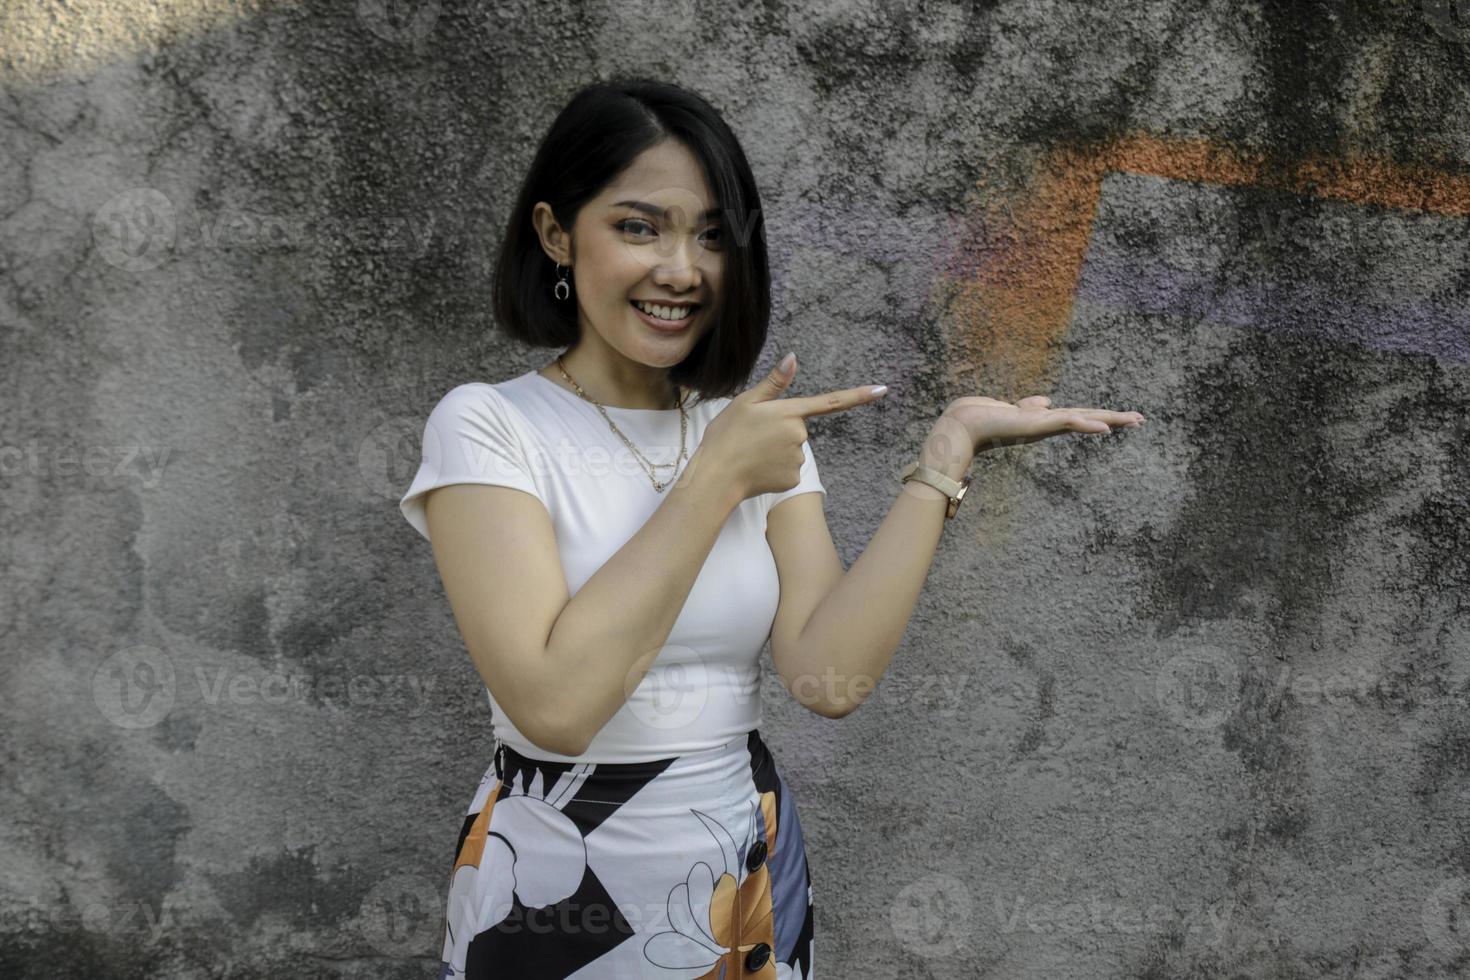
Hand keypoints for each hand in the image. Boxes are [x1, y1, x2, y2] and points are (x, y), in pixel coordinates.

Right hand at [698, 353, 887, 499]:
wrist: (716, 476)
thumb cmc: (726, 436)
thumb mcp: (745, 402)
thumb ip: (774, 383)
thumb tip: (793, 358)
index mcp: (789, 412)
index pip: (830, 402)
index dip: (859, 396)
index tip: (882, 389)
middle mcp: (799, 435)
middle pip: (796, 429)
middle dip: (779, 431)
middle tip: (752, 436)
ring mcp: (798, 459)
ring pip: (791, 450)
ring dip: (775, 450)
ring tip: (751, 453)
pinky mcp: (793, 479)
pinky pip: (788, 469)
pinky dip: (774, 469)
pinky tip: (757, 469)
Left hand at [922, 395, 1145, 468]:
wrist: (963, 426)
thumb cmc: (984, 418)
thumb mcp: (1013, 409)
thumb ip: (1031, 406)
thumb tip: (1047, 400)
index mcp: (1044, 421)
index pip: (1079, 416)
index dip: (1100, 415)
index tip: (1122, 417)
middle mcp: (1047, 425)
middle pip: (1087, 419)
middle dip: (1114, 419)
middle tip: (1141, 420)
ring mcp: (1044, 426)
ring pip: (1084, 420)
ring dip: (1110, 419)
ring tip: (1134, 420)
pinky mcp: (1037, 424)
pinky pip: (1067, 423)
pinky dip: (1086, 424)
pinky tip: (1105, 427)